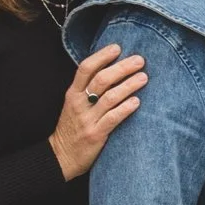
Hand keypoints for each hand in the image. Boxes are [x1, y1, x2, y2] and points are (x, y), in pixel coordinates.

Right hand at [50, 45, 147, 179]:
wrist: (61, 157)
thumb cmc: (72, 127)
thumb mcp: (74, 104)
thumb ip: (88, 89)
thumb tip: (112, 69)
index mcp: (72, 93)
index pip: (86, 68)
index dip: (102, 56)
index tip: (118, 47)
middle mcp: (79, 104)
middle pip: (101, 79)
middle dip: (122, 67)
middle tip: (139, 60)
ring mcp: (87, 119)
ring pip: (110, 97)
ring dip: (129, 85)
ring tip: (144, 77)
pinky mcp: (96, 134)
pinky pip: (113, 118)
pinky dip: (126, 108)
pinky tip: (137, 102)